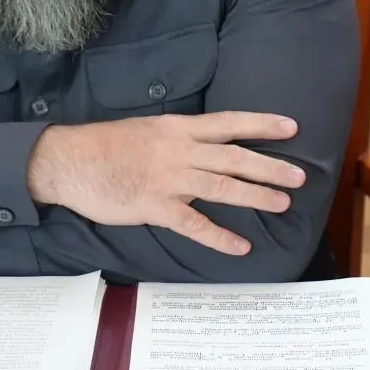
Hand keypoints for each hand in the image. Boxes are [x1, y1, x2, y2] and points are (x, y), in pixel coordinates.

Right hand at [27, 111, 303, 256]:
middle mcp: (179, 150)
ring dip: (255, 196)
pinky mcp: (153, 206)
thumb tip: (206, 146)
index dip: (262, 124)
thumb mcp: (147, 128)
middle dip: (270, 166)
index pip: (229, 123)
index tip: (292, 127)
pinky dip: (218, 236)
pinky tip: (240, 247)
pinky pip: (193, 224)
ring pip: (221, 187)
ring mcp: (168, 179)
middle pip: (234, 157)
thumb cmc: (105, 145)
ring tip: (282, 204)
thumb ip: (179, 138)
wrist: (68, 160)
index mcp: (178, 128)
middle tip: (300, 175)